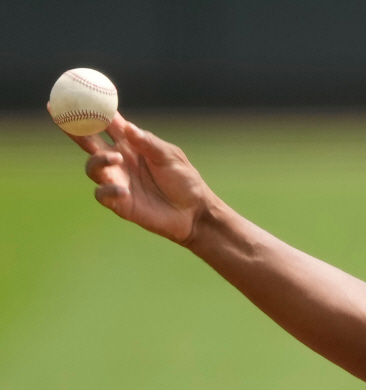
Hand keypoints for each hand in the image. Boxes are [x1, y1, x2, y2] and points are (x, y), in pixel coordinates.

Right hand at [56, 109, 215, 244]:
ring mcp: (118, 180)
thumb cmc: (184, 181)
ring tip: (116, 159)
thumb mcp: (170, 157)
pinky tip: (124, 191)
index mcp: (131, 144)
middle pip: (88, 141)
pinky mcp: (120, 202)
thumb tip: (128, 127)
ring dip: (98, 161)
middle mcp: (120, 160)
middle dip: (73, 128)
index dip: (91, 109)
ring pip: (92, 167)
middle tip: (62, 115)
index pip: (107, 123)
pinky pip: (102, 194)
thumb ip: (148, 143)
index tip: (76, 94)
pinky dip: (108, 191)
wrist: (194, 212)